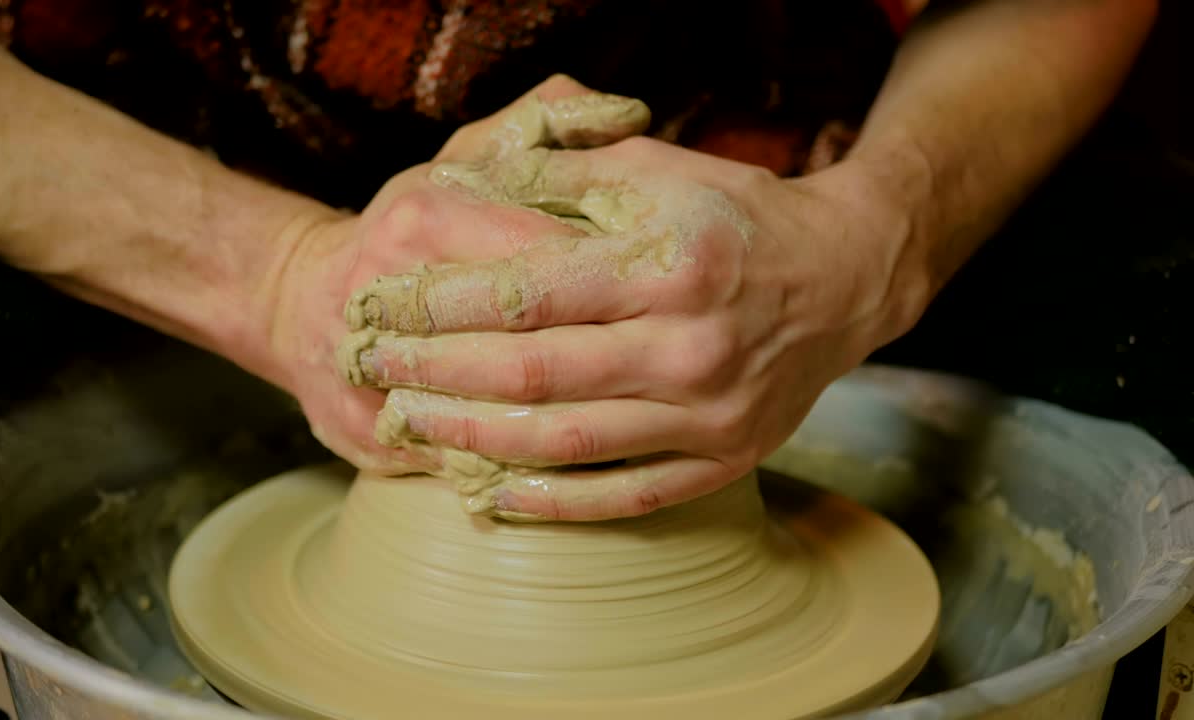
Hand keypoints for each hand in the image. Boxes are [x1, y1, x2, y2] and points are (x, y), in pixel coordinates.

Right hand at [258, 76, 649, 472]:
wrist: (301, 309)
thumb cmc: (409, 231)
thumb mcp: (464, 159)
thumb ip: (541, 128)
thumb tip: (625, 112)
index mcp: (425, 218)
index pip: (548, 255)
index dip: (619, 280)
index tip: (671, 294)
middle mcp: (398, 292)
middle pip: (530, 339)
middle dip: (608, 355)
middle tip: (667, 362)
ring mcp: (381, 371)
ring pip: (500, 411)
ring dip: (577, 417)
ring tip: (643, 413)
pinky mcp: (376, 434)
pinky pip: (470, 459)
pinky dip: (526, 466)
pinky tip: (584, 460)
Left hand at [344, 138, 930, 519]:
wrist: (845, 280)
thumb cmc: (740, 217)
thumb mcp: (659, 169)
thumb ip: (563, 178)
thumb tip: (470, 185)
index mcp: (669, 266)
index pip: (526, 294)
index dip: (438, 304)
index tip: (378, 302)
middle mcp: (690, 348)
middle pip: (533, 374)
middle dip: (435, 371)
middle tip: (370, 365)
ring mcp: (710, 416)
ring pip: (566, 443)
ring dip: (474, 438)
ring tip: (408, 424)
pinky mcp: (722, 462)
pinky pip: (623, 494)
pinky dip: (551, 501)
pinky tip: (490, 491)